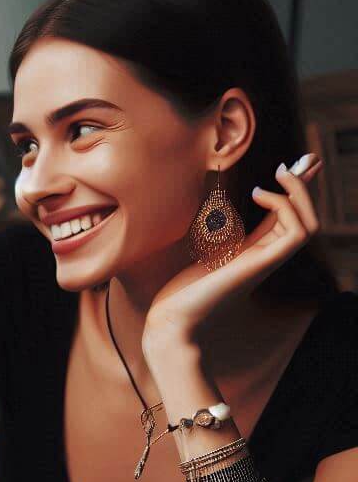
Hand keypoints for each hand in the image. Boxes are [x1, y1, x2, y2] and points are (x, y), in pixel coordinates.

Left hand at [143, 153, 323, 353]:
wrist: (173, 321)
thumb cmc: (179, 294)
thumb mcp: (197, 255)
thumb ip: (209, 237)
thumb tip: (206, 212)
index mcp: (252, 254)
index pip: (284, 220)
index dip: (293, 193)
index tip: (297, 166)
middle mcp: (264, 258)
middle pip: (303, 220)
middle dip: (306, 188)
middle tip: (303, 160)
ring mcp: (265, 262)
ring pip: (307, 225)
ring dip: (299, 193)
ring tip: (279, 173)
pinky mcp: (260, 265)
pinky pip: (296, 234)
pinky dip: (285, 208)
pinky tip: (258, 194)